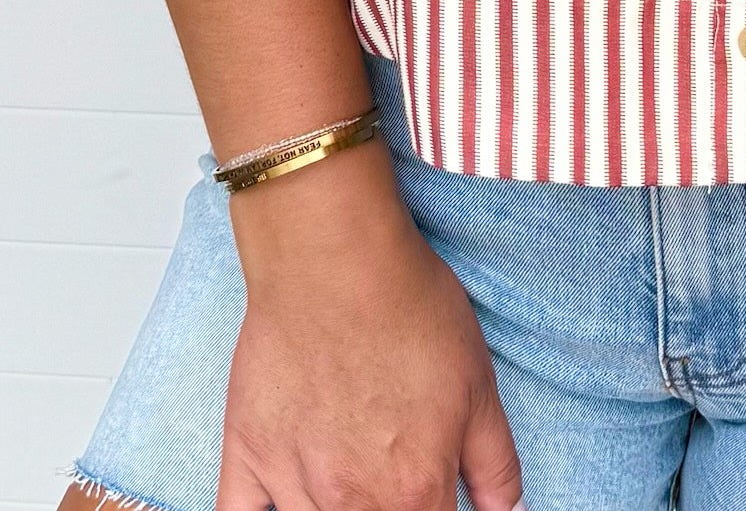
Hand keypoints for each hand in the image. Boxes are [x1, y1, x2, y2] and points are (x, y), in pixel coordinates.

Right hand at [217, 142, 523, 510]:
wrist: (337, 262)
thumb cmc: (410, 310)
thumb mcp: (480, 385)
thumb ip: (496, 464)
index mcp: (415, 493)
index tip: (435, 495)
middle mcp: (352, 504)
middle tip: (392, 473)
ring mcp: (292, 485)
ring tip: (351, 480)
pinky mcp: (247, 456)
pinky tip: (286, 502)